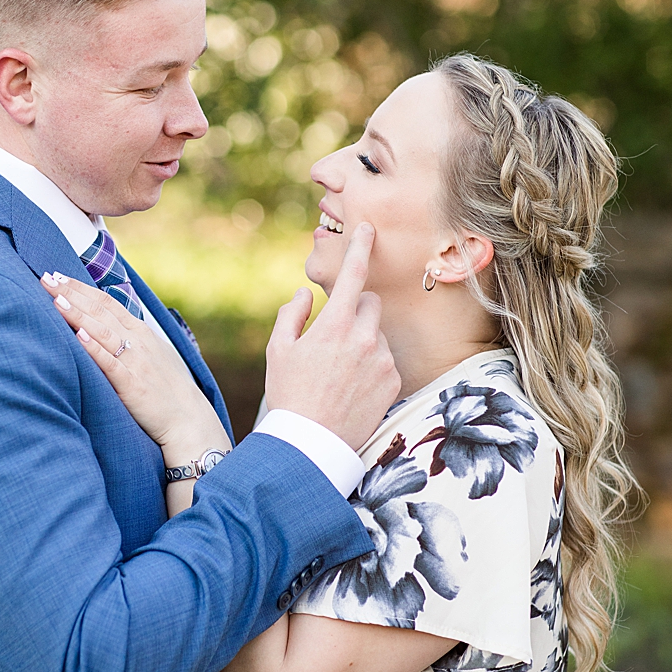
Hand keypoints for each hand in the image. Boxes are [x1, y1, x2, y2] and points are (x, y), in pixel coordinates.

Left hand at [41, 272, 228, 458]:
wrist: (188, 420)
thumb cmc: (166, 388)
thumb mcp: (152, 353)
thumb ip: (130, 337)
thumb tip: (105, 324)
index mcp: (140, 331)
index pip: (106, 301)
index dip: (80, 287)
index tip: (56, 275)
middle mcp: (137, 341)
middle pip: (99, 310)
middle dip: (70, 292)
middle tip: (45, 278)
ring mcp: (135, 361)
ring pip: (102, 331)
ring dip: (77, 314)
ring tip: (55, 299)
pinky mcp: (132, 384)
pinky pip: (110, 363)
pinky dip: (94, 348)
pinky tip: (78, 336)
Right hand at [264, 223, 400, 451]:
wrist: (311, 442)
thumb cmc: (288, 394)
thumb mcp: (277, 351)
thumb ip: (291, 315)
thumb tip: (305, 293)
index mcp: (335, 325)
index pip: (353, 275)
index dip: (360, 247)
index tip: (368, 228)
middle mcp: (365, 338)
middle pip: (370, 303)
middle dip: (355, 309)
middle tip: (333, 333)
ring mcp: (383, 360)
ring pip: (377, 333)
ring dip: (363, 341)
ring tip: (339, 372)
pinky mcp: (394, 381)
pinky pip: (385, 360)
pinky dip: (371, 366)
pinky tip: (351, 387)